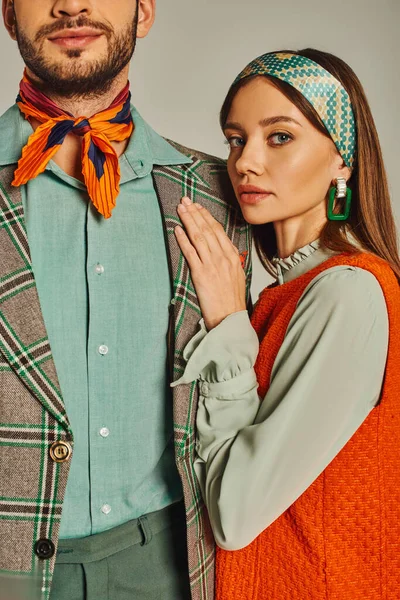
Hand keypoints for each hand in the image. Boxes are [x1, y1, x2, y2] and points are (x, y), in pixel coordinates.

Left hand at [175, 197, 245, 329]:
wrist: (229, 317)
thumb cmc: (232, 299)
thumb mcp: (237, 275)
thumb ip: (231, 259)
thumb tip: (224, 247)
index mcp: (232, 256)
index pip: (218, 230)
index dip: (206, 216)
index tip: (198, 206)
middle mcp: (223, 257)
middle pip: (207, 229)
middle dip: (195, 213)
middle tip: (185, 201)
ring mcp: (212, 265)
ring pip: (199, 237)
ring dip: (188, 221)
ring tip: (180, 209)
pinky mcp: (201, 274)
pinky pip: (190, 253)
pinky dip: (183, 239)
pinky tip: (177, 230)